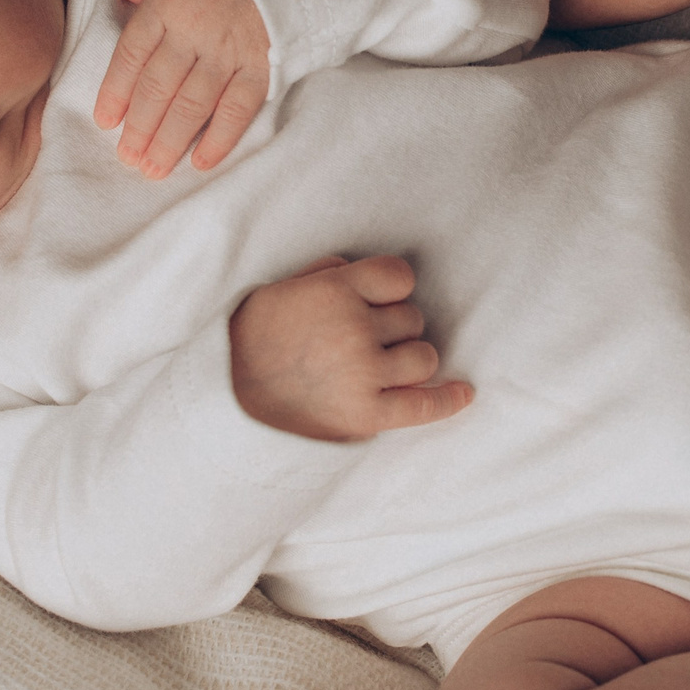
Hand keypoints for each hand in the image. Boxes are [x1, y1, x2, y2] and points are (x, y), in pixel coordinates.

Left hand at [94, 0, 268, 177]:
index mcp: (165, 5)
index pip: (131, 55)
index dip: (115, 91)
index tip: (105, 121)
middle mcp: (192, 31)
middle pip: (157, 88)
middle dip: (139, 128)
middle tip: (128, 158)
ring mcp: (228, 51)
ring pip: (191, 105)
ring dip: (169, 141)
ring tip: (153, 169)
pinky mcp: (261, 65)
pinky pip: (237, 109)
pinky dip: (219, 139)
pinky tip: (201, 161)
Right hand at [230, 255, 475, 440]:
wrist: (225, 401)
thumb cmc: (251, 341)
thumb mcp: (281, 289)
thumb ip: (326, 274)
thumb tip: (363, 273)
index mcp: (334, 291)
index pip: (399, 276)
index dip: (392, 288)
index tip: (379, 299)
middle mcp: (355, 329)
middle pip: (412, 319)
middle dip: (393, 328)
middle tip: (360, 341)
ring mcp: (363, 375)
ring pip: (424, 358)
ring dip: (408, 361)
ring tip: (380, 367)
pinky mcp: (366, 416)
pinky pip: (424, 406)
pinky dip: (448, 400)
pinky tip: (463, 393)